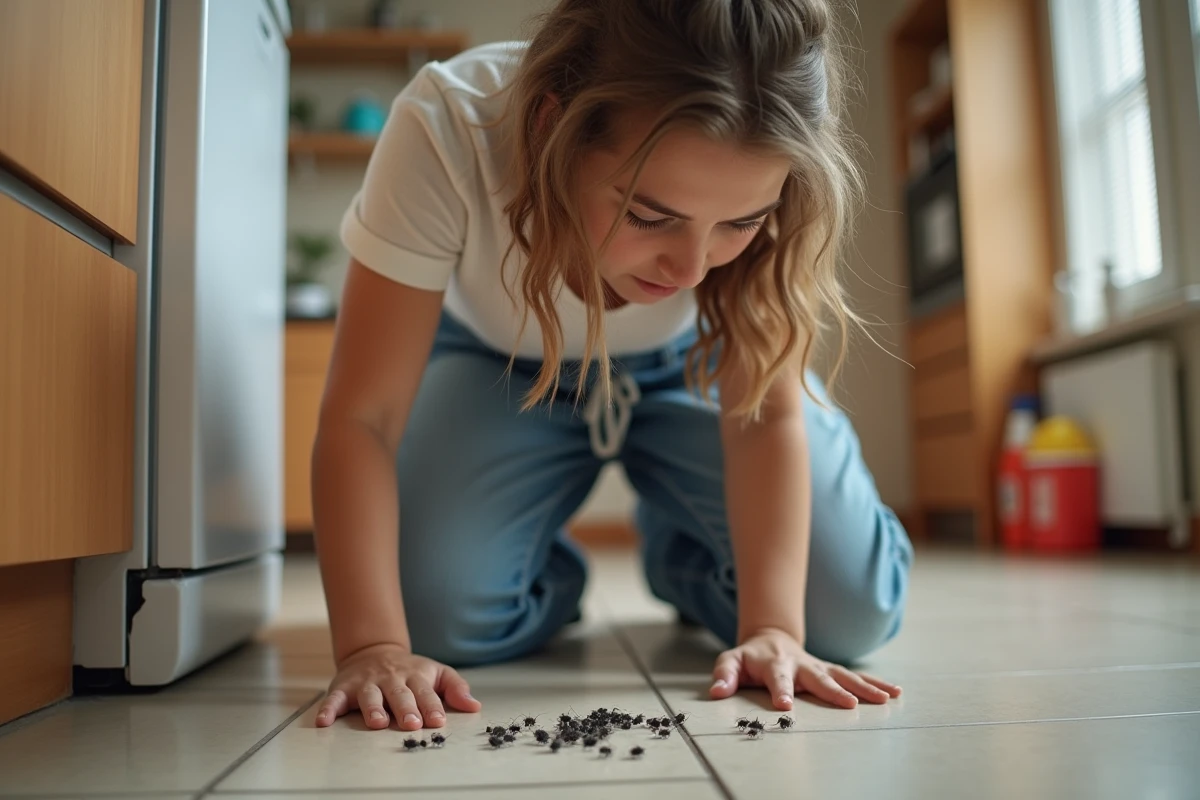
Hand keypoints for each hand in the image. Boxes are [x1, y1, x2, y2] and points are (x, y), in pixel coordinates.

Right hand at [315, 642, 480, 729]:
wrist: (374, 651)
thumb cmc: (409, 670)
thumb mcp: (436, 672)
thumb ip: (456, 688)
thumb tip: (475, 706)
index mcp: (415, 676)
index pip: (426, 692)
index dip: (432, 706)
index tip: (438, 721)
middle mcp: (391, 679)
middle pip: (400, 694)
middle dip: (406, 709)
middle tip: (412, 724)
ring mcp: (367, 683)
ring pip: (370, 696)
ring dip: (373, 709)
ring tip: (378, 722)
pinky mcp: (344, 688)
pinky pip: (334, 699)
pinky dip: (328, 709)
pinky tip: (324, 722)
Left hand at [709, 627, 900, 710]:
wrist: (770, 638)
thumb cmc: (749, 657)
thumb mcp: (730, 661)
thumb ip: (724, 674)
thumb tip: (716, 691)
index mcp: (774, 664)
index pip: (777, 678)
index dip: (781, 691)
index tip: (785, 705)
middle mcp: (801, 664)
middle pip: (818, 678)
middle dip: (833, 691)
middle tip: (849, 705)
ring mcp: (819, 666)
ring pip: (844, 675)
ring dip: (865, 687)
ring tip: (887, 698)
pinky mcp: (832, 669)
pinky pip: (855, 676)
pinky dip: (875, 683)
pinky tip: (895, 692)